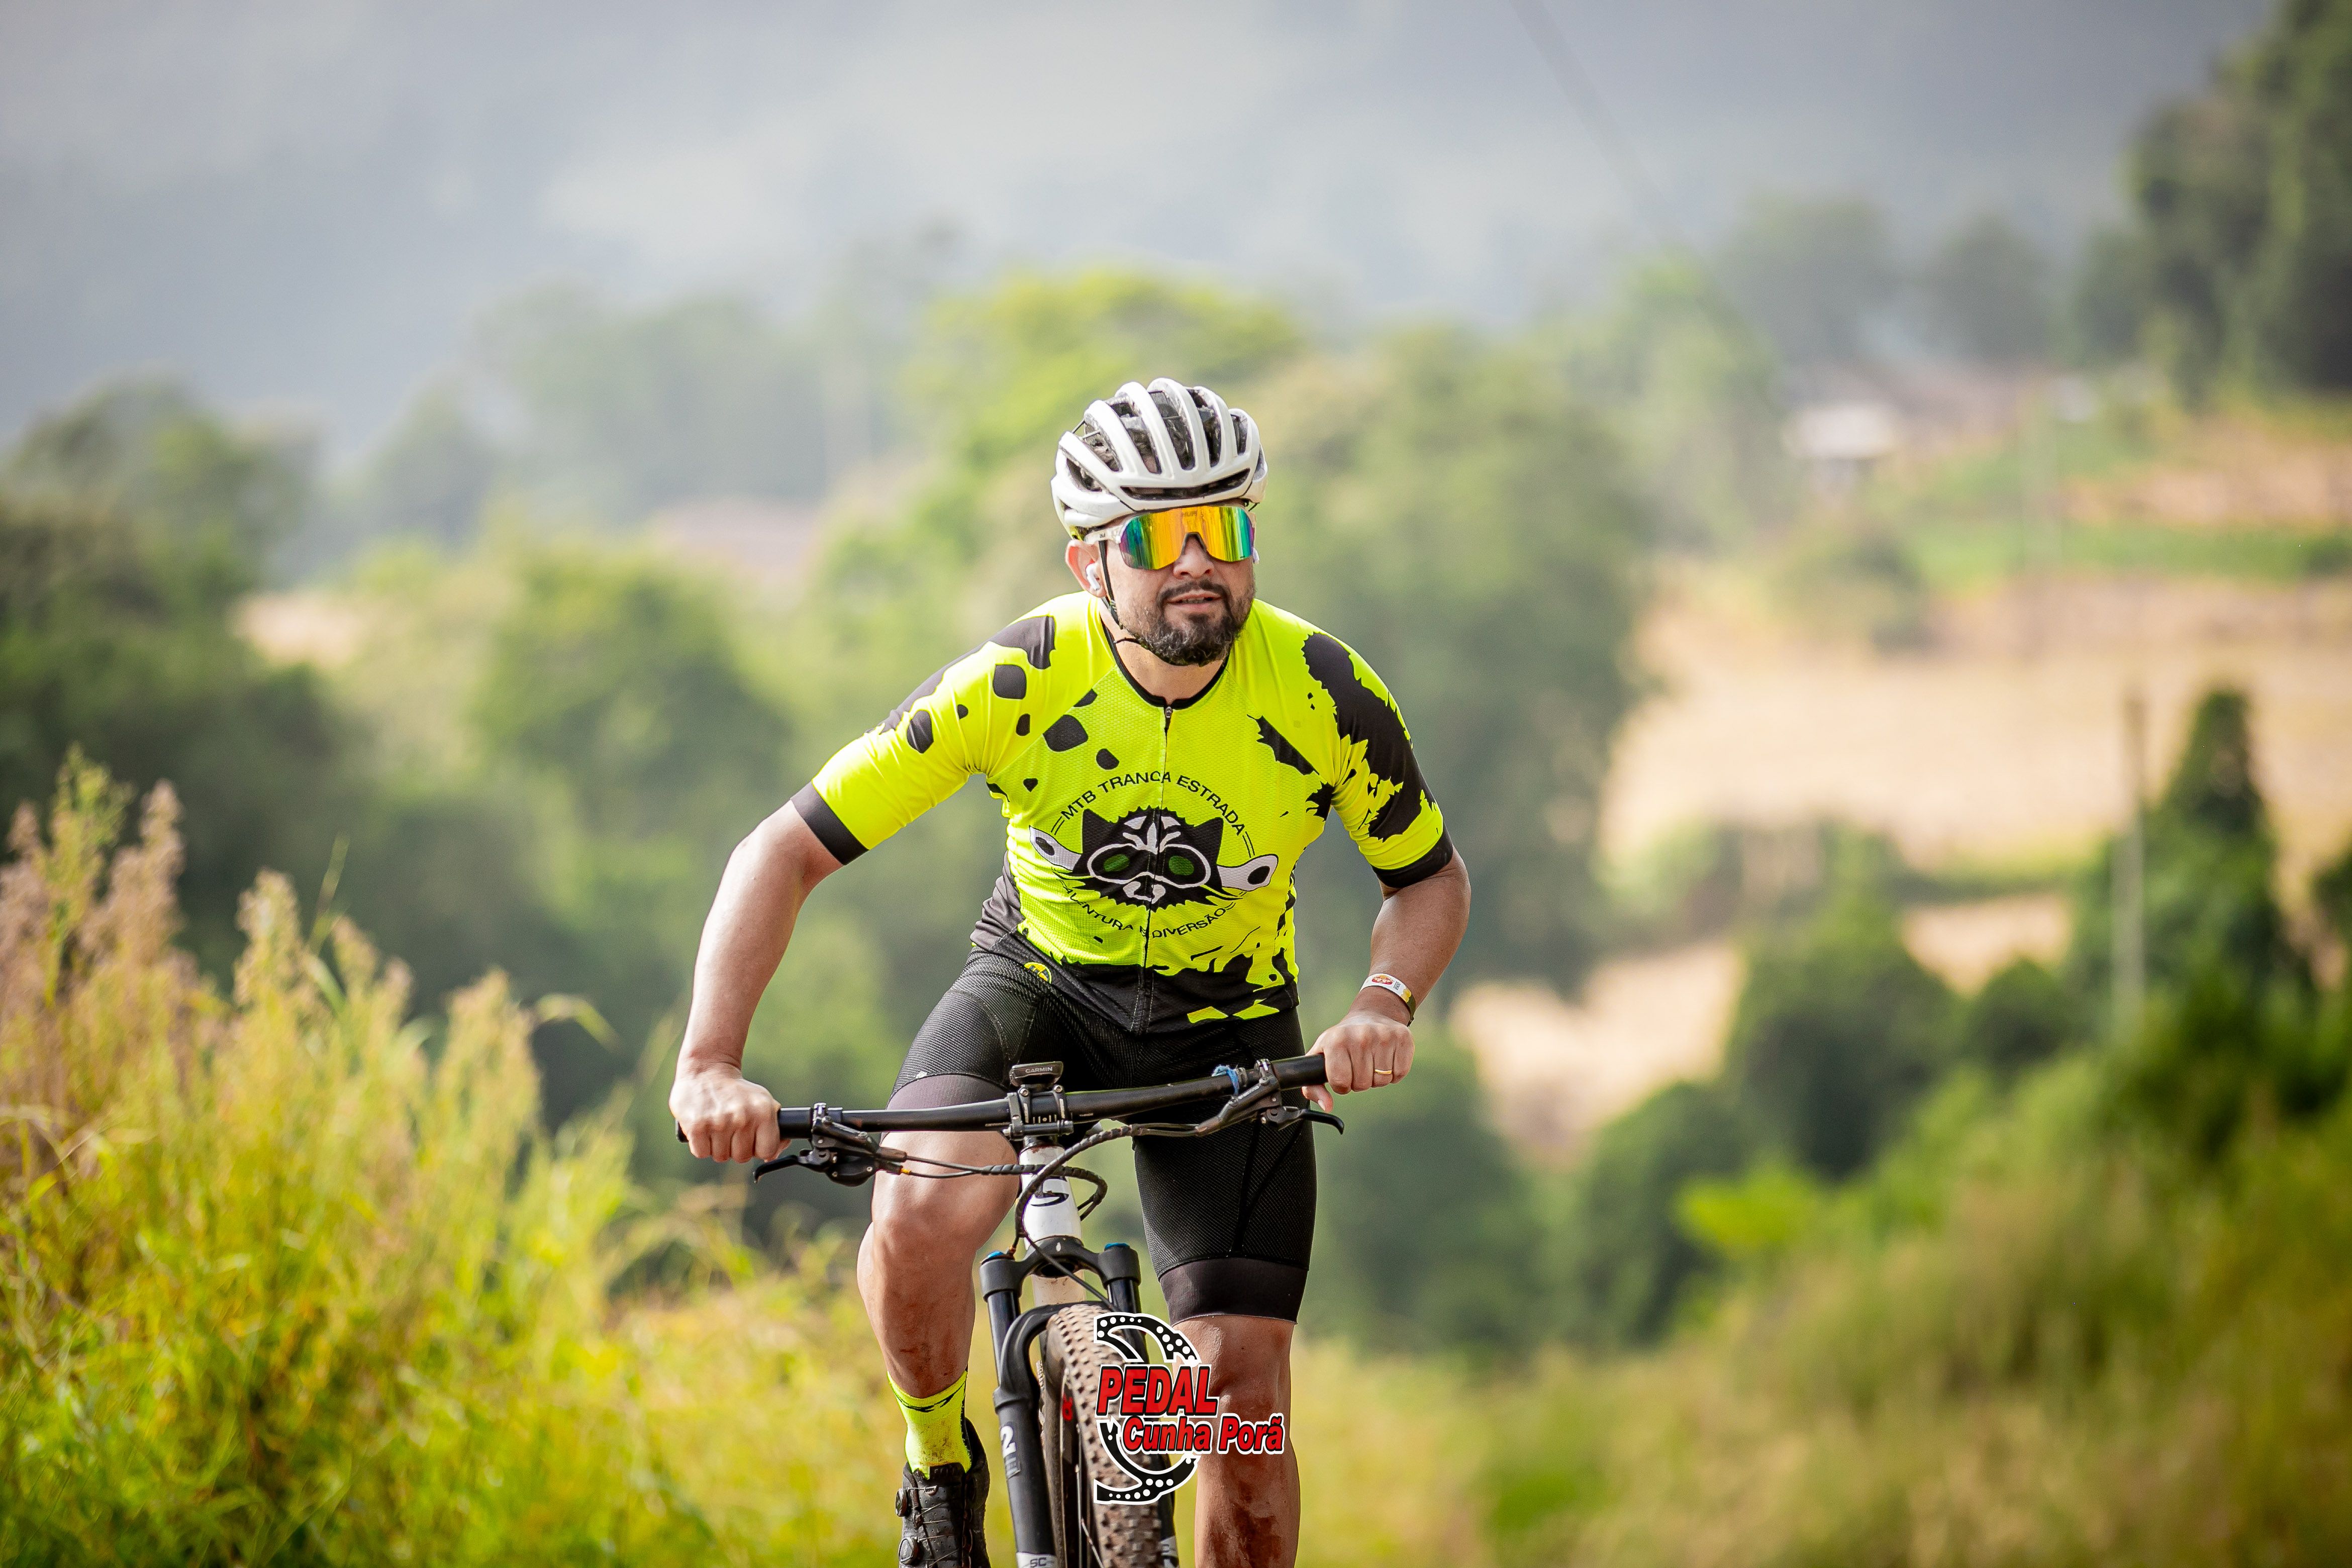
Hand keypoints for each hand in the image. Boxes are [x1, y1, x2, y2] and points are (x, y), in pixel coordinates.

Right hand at [670, 1064, 784, 1162]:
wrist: (707, 1071)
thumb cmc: (737, 1092)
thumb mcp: (763, 1102)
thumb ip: (773, 1129)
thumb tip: (773, 1155)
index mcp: (763, 1112)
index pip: (766, 1151)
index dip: (758, 1149)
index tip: (751, 1140)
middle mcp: (742, 1117)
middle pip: (742, 1157)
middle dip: (736, 1147)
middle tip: (730, 1129)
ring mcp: (719, 1122)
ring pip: (720, 1156)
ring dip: (718, 1146)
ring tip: (717, 1126)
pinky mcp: (697, 1126)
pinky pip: (702, 1153)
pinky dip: (701, 1145)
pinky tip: (705, 1127)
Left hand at [1305, 1005, 1413, 1111]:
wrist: (1371, 1014)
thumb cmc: (1343, 1039)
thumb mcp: (1322, 1056)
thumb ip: (1314, 1086)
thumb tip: (1326, 1105)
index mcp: (1337, 1041)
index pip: (1341, 1083)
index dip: (1342, 1085)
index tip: (1343, 1074)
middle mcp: (1360, 1036)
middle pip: (1362, 1084)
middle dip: (1360, 1081)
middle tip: (1359, 1065)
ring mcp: (1383, 1035)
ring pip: (1382, 1081)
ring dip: (1377, 1077)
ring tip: (1372, 1060)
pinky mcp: (1403, 1038)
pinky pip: (1400, 1073)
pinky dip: (1394, 1073)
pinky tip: (1386, 1058)